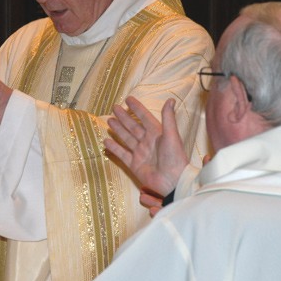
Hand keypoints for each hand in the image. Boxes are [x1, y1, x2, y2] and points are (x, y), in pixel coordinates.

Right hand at [105, 97, 187, 215]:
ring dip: (118, 129)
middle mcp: (147, 142)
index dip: (137, 108)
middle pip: (133, 127)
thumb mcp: (172, 135)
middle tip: (114, 108)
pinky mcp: (134, 165)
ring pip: (126, 138)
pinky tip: (106, 141)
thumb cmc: (175, 157)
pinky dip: (114, 148)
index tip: (128, 99)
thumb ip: (168, 118)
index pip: (145, 118)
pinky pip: (122, 154)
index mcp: (157, 134)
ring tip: (109, 121)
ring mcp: (140, 153)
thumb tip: (170, 99)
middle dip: (124, 117)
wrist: (172, 181)